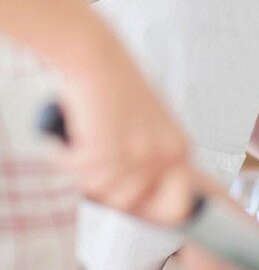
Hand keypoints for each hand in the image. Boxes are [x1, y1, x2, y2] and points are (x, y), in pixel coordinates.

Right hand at [54, 33, 194, 225]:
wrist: (101, 61)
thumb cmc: (120, 93)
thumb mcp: (151, 129)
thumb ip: (152, 164)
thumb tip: (140, 206)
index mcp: (180, 150)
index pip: (173, 206)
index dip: (145, 208)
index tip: (126, 198)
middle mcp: (164, 155)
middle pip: (127, 202)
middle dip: (104, 186)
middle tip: (93, 161)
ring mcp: (137, 153)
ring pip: (101, 189)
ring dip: (83, 172)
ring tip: (82, 145)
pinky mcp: (108, 148)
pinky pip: (80, 172)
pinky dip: (67, 158)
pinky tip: (70, 140)